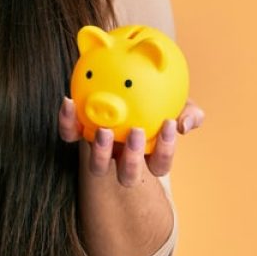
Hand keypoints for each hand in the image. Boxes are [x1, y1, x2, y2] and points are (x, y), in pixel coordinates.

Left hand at [59, 97, 204, 186]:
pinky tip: (70, 101)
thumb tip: (184, 125)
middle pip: (127, 176)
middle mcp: (124, 158)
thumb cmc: (158, 98)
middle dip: (132, 159)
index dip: (166, 150)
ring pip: (97, 167)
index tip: (169, 124)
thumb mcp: (179, 103)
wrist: (128, 79)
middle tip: (136, 131)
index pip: (161, 165)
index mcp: (150, 154)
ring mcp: (101, 149)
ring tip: (104, 130)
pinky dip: (67, 121)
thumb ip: (189, 112)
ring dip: (100, 152)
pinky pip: (70, 133)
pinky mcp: (79, 133)